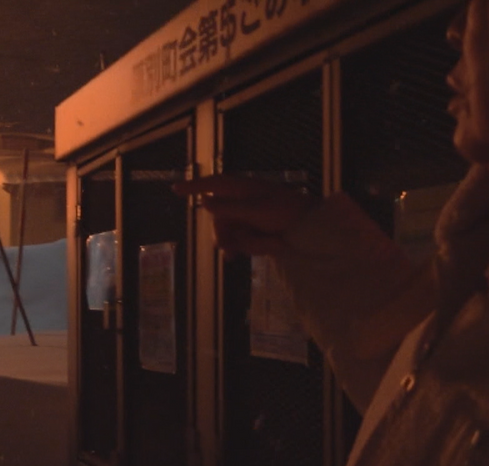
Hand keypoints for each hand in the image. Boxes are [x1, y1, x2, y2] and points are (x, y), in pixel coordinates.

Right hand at [172, 175, 317, 257]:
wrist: (313, 231)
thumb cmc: (288, 213)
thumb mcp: (257, 210)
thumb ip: (229, 208)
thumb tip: (205, 202)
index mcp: (244, 189)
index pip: (213, 185)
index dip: (194, 186)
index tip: (175, 189)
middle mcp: (243, 202)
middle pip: (218, 218)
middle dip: (222, 234)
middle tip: (227, 248)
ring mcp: (248, 218)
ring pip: (228, 233)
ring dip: (239, 243)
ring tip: (260, 246)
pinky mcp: (255, 231)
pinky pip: (238, 242)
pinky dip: (242, 248)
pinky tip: (239, 257)